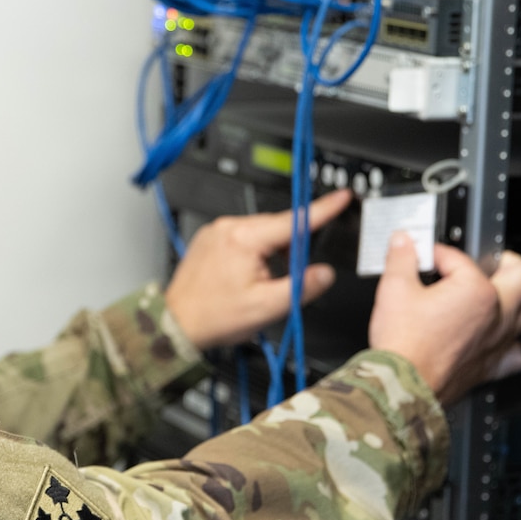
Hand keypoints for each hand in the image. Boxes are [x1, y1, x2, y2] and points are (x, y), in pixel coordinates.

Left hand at [166, 189, 351, 350]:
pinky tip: (248, 275)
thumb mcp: (266, 308)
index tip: (342, 196)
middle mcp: (228, 227)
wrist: (177, 323)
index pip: (294, 220)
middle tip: (289, 276)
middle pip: (278, 227)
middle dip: (291, 247)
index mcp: (244, 239)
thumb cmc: (214, 317)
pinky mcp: (210, 238)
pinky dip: (254, 251)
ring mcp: (216, 231)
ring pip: (261, 232)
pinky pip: (243, 236)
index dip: (323, 209)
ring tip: (261, 282)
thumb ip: (301, 287)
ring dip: (271, 251)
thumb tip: (325, 273)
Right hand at [368, 232, 520, 405]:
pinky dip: (508, 340)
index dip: (437, 254)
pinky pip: (516, 350)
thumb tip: (403, 242)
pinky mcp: (492, 365)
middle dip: (503, 262)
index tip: (423, 257)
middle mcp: (497, 315)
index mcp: (476, 291)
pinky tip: (492, 336)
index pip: (459, 258)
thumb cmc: (403, 343)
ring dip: (513, 298)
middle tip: (484, 261)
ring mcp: (498, 341)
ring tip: (491, 293)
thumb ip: (401, 258)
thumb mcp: (394, 288)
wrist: (403, 384)